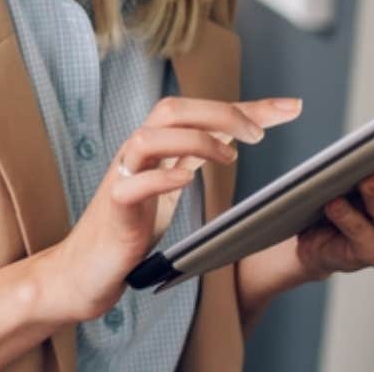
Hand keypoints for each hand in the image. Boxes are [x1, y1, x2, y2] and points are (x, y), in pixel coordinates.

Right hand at [37, 96, 302, 321]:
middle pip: (171, 109)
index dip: (246, 106)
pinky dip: (161, 177)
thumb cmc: (128, 225)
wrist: (83, 268)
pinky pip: (132, 184)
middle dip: (220, 113)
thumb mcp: (170, 184)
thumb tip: (235, 133)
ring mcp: (121, 178)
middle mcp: (136, 153)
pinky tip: (186, 180)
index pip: (199, 111)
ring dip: (194, 140)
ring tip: (228, 156)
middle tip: (259, 134)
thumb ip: (196, 156)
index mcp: (154, 146)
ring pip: (149, 137)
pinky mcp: (113, 209)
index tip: (290, 107)